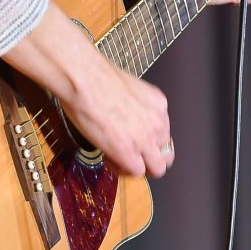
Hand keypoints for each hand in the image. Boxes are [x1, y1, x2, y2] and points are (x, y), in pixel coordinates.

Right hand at [3, 2, 174, 177]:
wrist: (85, 79)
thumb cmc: (96, 77)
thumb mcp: (128, 90)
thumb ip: (135, 107)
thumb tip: (126, 117)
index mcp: (159, 104)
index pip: (164, 134)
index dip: (150, 141)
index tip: (137, 140)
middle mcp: (158, 123)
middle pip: (166, 155)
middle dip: (150, 158)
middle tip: (132, 156)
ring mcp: (145, 139)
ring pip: (157, 168)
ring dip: (140, 167)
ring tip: (120, 160)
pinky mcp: (129, 153)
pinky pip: (135, 172)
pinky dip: (123, 169)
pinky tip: (109, 158)